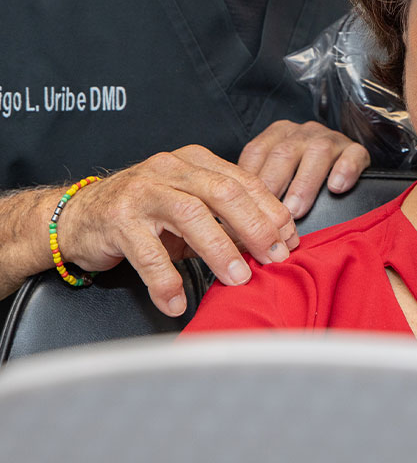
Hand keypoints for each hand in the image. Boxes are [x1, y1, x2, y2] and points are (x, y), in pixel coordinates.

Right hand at [56, 145, 299, 316]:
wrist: (80, 215)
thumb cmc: (145, 213)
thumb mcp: (188, 206)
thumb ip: (223, 217)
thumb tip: (270, 242)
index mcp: (195, 161)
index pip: (242, 181)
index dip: (270, 209)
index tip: (290, 237)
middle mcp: (170, 169)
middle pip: (223, 192)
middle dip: (255, 226)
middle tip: (275, 256)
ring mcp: (143, 192)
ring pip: (190, 216)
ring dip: (219, 249)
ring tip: (238, 278)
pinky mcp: (118, 220)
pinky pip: (146, 253)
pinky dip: (165, 280)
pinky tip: (177, 301)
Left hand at [237, 120, 370, 218]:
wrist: (341, 165)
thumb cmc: (297, 177)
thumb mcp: (273, 176)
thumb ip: (255, 192)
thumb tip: (228, 228)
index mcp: (277, 136)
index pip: (257, 153)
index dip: (249, 182)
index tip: (241, 210)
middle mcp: (302, 133)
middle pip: (284, 153)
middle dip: (275, 184)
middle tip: (268, 216)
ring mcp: (330, 139)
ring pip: (317, 152)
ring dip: (304, 183)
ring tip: (296, 210)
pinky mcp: (355, 149)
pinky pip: (353, 155)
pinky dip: (345, 169)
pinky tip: (336, 187)